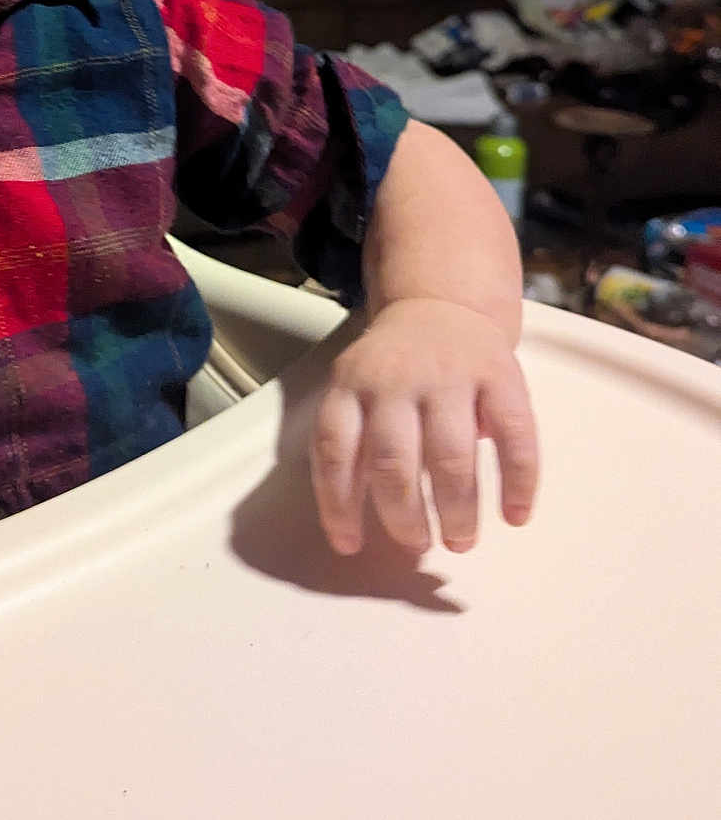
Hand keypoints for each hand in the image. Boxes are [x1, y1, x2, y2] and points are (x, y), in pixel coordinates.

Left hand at [309, 298, 538, 555]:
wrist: (440, 307)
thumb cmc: (391, 372)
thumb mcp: (354, 391)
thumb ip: (349, 445)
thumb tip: (350, 530)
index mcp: (350, 386)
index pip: (334, 450)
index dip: (337, 503)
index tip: (349, 545)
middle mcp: (396, 380)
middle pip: (393, 461)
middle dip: (403, 517)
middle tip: (417, 545)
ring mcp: (450, 376)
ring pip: (451, 456)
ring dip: (457, 510)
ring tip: (459, 541)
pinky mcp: (501, 377)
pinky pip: (514, 438)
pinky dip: (519, 484)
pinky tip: (515, 517)